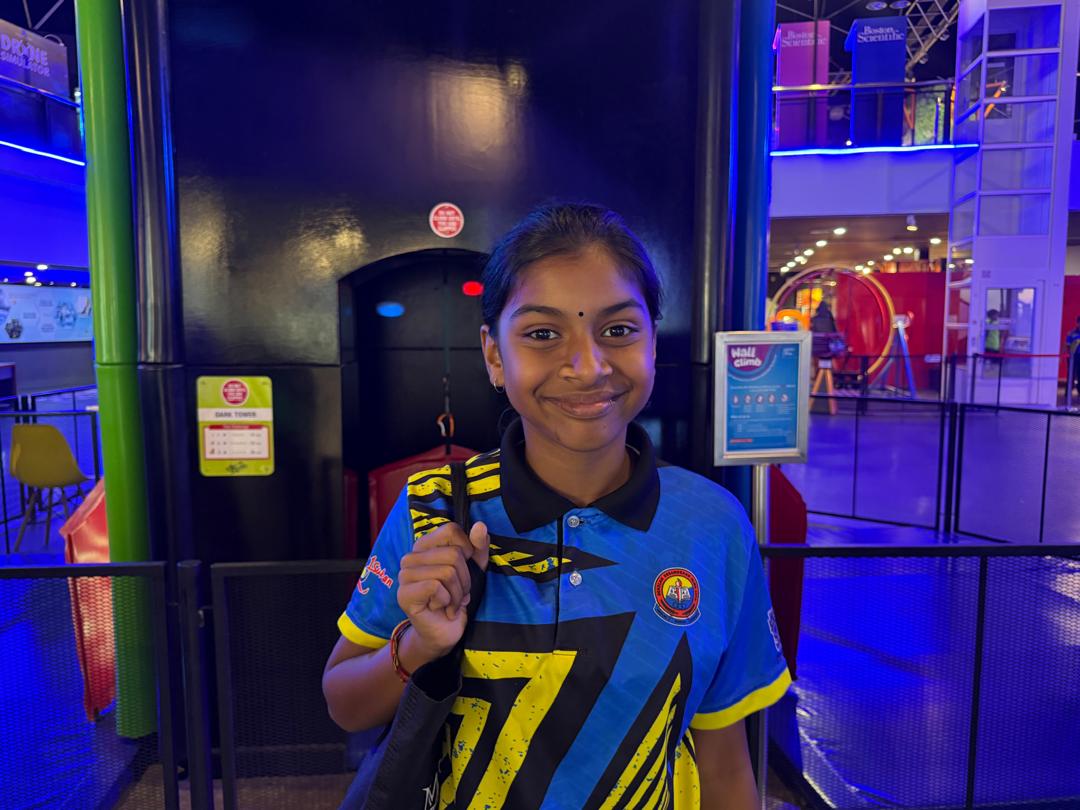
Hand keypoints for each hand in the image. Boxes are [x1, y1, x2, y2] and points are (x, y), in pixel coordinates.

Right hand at [397, 521, 489, 660]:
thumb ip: (478, 547)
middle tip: (458, 593)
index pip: (451, 530)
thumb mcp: (474, 569)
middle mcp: (411, 557)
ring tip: (451, 602)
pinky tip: (441, 608)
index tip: (464, 569)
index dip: (467, 550)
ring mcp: (404, 575)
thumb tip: (480, 525)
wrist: (444, 632)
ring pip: (447, 571)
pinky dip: (447, 601)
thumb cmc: (457, 597)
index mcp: (425, 546)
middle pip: (453, 554)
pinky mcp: (404, 594)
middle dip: (464, 579)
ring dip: (457, 593)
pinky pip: (436, 587)